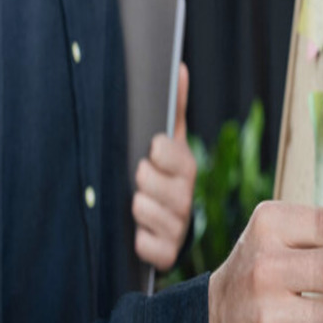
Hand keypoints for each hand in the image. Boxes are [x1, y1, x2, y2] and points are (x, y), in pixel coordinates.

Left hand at [132, 63, 196, 271]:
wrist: (169, 232)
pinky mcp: (166, 254)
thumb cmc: (162, 180)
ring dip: (136, 208)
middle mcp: (186, 199)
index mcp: (186, 170)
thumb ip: (174, 109)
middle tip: (139, 181)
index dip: (157, 152)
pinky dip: (140, 241)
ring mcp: (178, 229)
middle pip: (149, 180)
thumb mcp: (170, 144)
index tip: (151, 151)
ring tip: (137, 206)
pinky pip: (147, 246)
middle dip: (140, 179)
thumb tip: (179, 68)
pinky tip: (138, 234)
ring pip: (144, 210)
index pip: (171, 152)